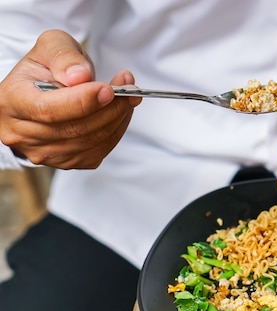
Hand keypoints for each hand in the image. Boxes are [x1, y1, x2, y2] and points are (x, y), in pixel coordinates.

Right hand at [0, 29, 140, 168]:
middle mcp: (21, 134)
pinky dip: (116, 130)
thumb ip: (64, 56)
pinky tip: (120, 112)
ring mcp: (43, 153)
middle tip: (130, 88)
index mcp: (11, 101)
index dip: (82, 101)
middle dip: (110, 107)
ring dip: (118, 118)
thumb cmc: (46, 68)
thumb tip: (81, 77)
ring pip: (91, 141)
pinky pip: (99, 151)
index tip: (108, 89)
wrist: (41, 91)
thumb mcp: (51, 47)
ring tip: (129, 96)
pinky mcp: (66, 162)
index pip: (48, 110)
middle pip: (74, 128)